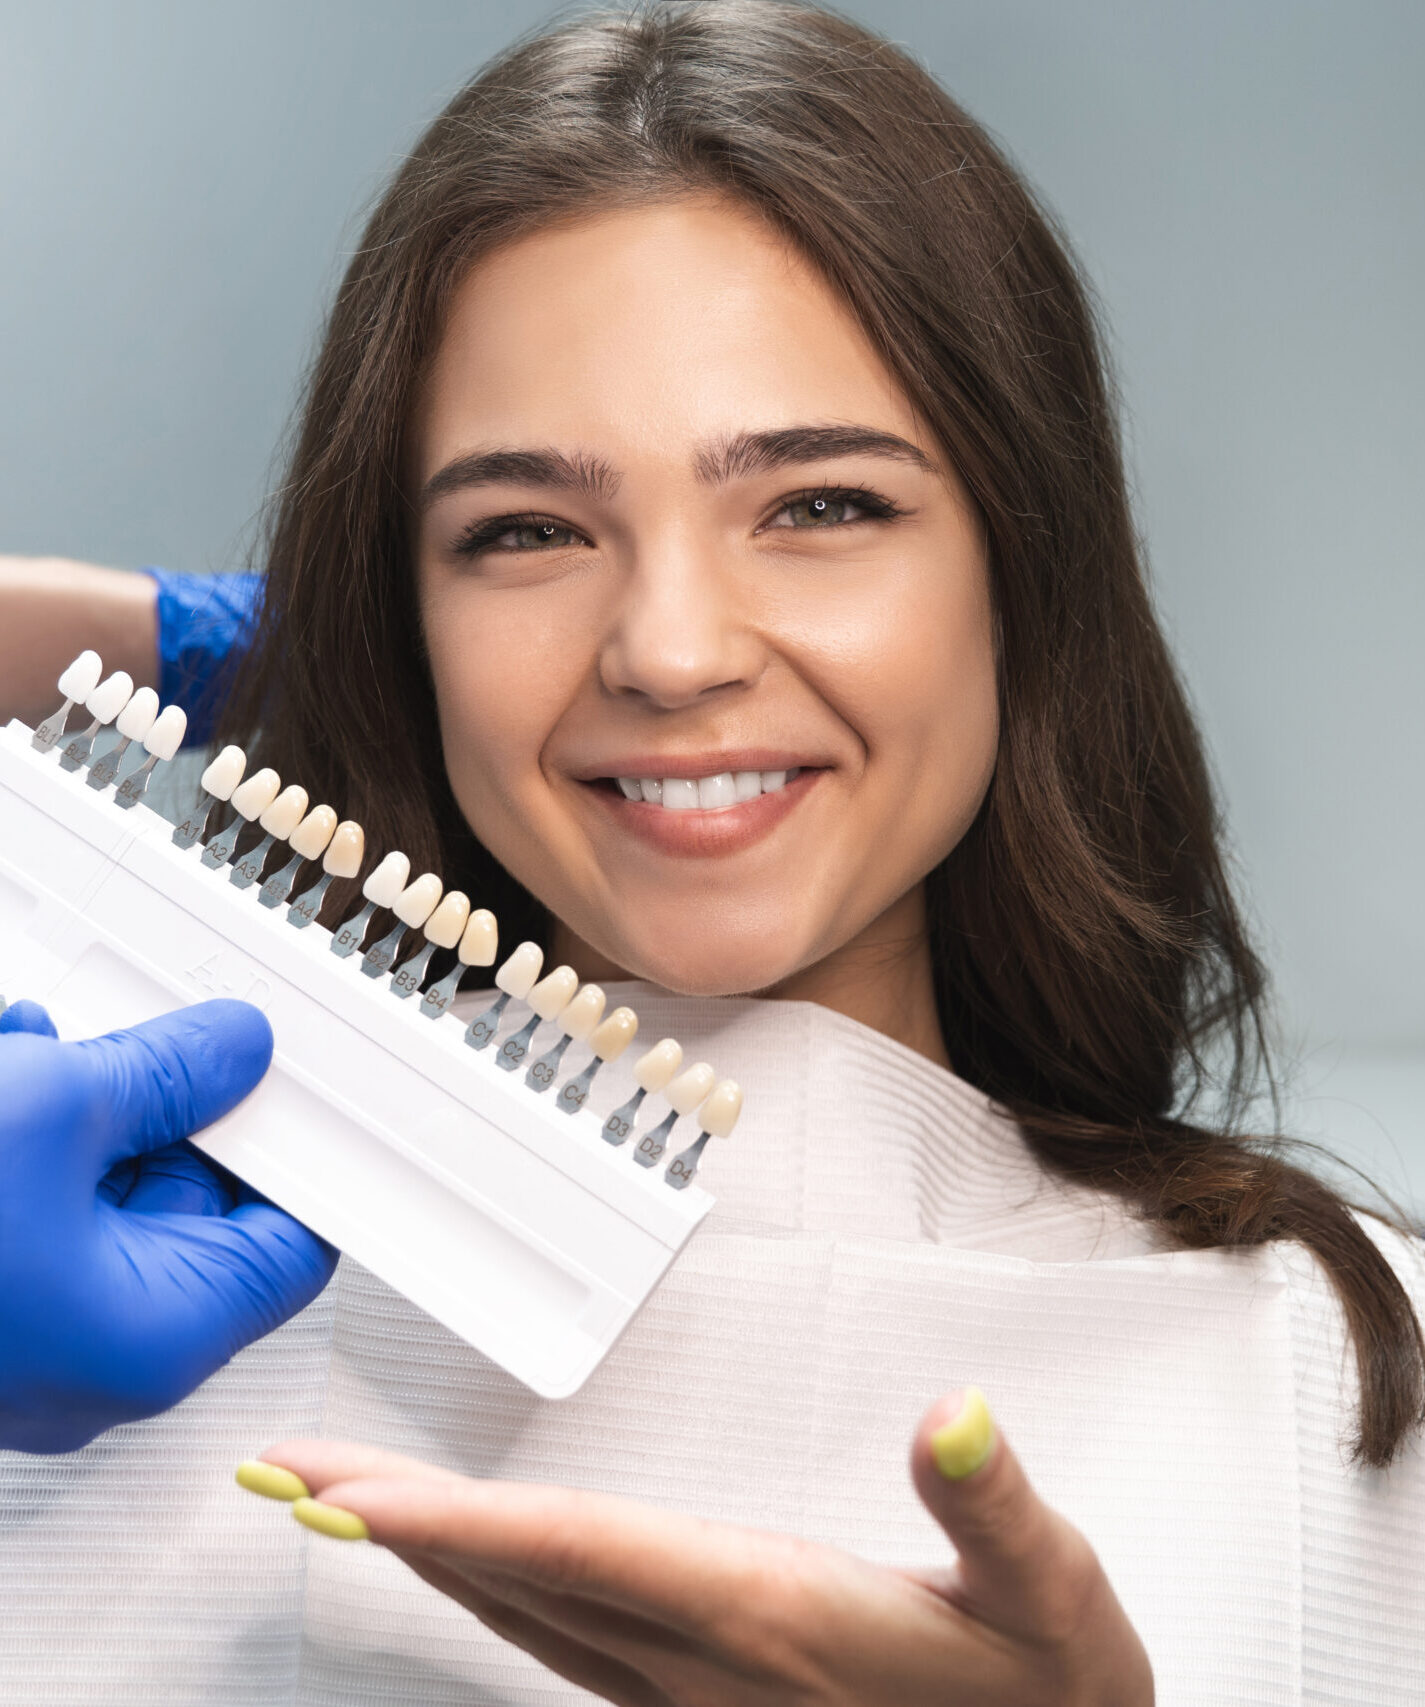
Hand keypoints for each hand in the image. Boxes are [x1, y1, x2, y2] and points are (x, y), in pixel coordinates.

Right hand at [0, 997, 338, 1453]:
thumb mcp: (47, 1110)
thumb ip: (163, 1075)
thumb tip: (229, 1051)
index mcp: (155, 1335)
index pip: (292, 1242)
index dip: (301, 1151)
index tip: (291, 1080)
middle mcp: (95, 1355)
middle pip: (191, 1206)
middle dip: (170, 1108)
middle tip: (156, 1038)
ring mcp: (25, 1336)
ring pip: (99, 1196)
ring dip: (82, 1107)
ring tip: (41, 1047)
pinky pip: (32, 1209)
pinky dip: (24, 1134)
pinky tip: (3, 1064)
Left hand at [249, 1388, 1152, 1704]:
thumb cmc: (1049, 1690)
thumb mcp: (1051, 1593)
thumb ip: (994, 1502)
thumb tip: (953, 1412)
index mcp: (770, 1614)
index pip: (582, 1553)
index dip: (458, 1522)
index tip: (351, 1494)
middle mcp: (707, 1662)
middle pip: (521, 1581)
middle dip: (398, 1524)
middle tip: (293, 1477)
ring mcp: (698, 1694)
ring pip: (529, 1619)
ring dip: (431, 1556)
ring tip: (350, 1502)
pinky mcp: (706, 1702)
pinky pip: (566, 1646)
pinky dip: (496, 1593)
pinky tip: (476, 1568)